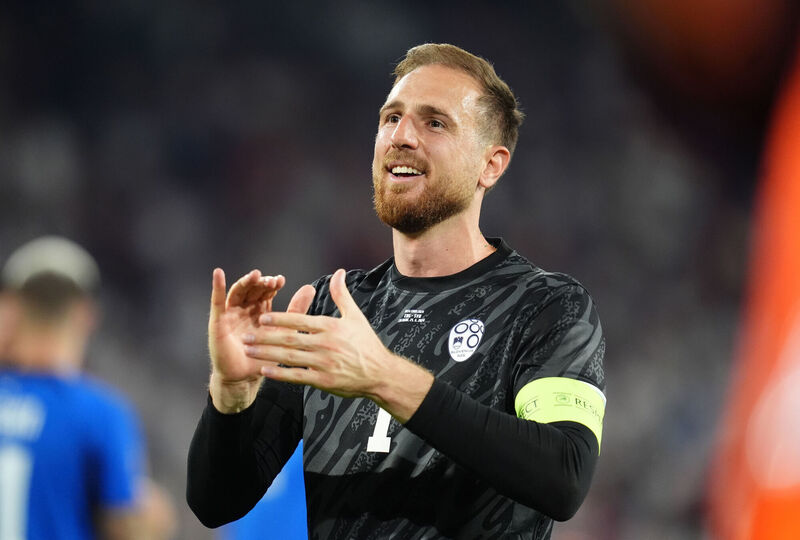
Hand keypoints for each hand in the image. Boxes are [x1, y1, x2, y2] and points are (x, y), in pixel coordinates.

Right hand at [207, 268, 313, 412]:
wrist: (246, 378)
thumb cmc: (265, 356)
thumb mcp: (285, 331)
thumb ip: (296, 310)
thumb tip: (310, 288)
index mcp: (260, 311)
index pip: (265, 292)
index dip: (272, 284)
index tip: (280, 280)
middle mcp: (244, 309)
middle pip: (252, 289)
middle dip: (261, 283)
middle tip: (271, 281)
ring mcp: (230, 314)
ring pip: (237, 292)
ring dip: (245, 282)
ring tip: (255, 275)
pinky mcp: (218, 322)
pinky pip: (217, 302)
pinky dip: (216, 287)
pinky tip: (218, 273)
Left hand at [243, 268, 432, 421]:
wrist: (380, 374)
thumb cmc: (367, 345)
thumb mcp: (355, 317)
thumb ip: (342, 295)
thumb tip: (339, 272)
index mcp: (330, 327)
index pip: (300, 320)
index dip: (280, 319)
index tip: (262, 317)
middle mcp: (325, 344)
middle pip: (290, 339)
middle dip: (266, 337)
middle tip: (247, 335)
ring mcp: (323, 363)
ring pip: (289, 357)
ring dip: (267, 354)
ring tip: (249, 351)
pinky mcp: (323, 381)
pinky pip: (297, 377)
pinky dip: (280, 374)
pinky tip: (265, 371)